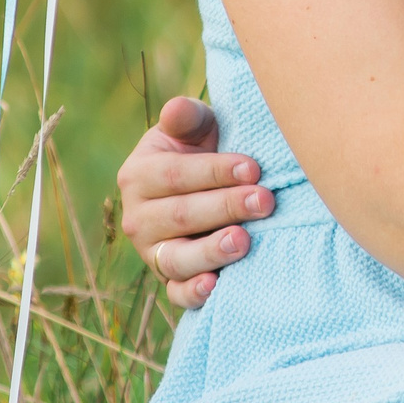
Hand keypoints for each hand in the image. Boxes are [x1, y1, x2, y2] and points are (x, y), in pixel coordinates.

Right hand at [117, 97, 271, 308]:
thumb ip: (186, 117)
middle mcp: (138, 218)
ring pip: (177, 258)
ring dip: (211, 251)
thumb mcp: (194, 128)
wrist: (209, 186)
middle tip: (265, 201)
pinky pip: (176, 293)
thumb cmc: (203, 149)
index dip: (214, 171)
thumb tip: (176, 109)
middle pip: (181, 216)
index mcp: (138, 175)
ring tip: (244, 240)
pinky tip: (217, 285)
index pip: (176, 175)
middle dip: (226, 207)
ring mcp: (152, 253)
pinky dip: (194, 293)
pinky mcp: (169, 280)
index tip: (254, 168)